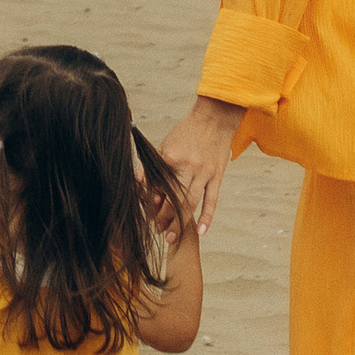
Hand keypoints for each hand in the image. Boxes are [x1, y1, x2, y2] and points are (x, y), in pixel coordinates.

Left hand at [160, 96, 244, 237]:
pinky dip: (207, 217)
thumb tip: (137, 183)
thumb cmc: (186, 132)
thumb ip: (151, 166)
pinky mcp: (217, 176)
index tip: (146, 217)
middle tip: (158, 231)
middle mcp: (188, 167)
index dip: (151, 204)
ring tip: (172, 237)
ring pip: (191, 203)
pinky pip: (212, 200)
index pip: (158, 187)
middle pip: (174, 200)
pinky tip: (201, 231)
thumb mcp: (164, 145)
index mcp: (171, 158)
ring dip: (180, 223)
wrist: (214, 118)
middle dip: (164, 219)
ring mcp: (204, 173)